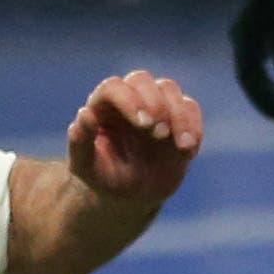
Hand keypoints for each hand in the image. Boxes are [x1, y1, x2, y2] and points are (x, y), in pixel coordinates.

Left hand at [68, 71, 202, 206]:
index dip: (129, 100)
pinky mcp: (178, 117)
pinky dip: (193, 126)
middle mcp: (129, 98)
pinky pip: (190, 108)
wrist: (130, 194)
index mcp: (102, 106)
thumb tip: (84, 114)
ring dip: (178, 114)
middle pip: (142, 79)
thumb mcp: (86, 168)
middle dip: (154, 103)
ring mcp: (155, 105)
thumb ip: (80, 144)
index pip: (113, 87)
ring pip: (169, 89)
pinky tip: (188, 152)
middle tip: (158, 133)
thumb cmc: (104, 177)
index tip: (143, 124)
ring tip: (181, 146)